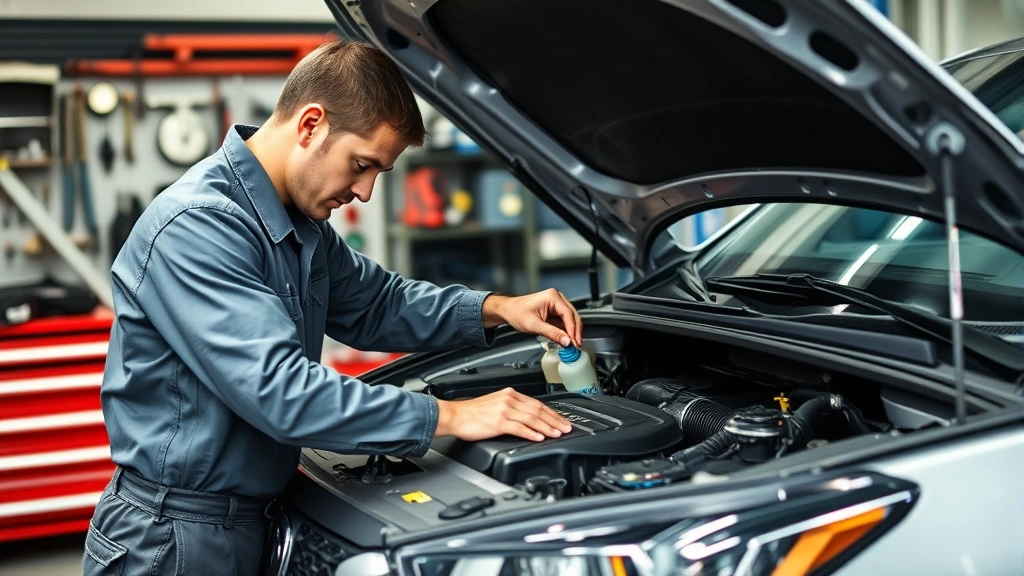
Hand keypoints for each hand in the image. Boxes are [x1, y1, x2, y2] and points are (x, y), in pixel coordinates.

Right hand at [435, 387, 571, 441]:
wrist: (455, 415)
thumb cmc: (472, 412)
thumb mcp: (496, 404)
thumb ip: (512, 408)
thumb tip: (529, 418)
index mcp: (510, 394)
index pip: (537, 403)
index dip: (552, 413)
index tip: (562, 420)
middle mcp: (509, 400)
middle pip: (538, 410)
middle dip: (555, 420)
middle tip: (566, 428)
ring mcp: (504, 411)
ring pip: (532, 419)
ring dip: (547, 427)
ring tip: (557, 434)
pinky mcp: (498, 422)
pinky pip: (519, 428)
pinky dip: (531, 433)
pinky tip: (539, 437)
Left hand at [482, 289, 581, 347]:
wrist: (507, 310)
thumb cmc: (516, 312)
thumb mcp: (534, 325)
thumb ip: (552, 333)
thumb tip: (566, 341)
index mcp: (552, 297)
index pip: (568, 314)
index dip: (573, 329)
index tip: (575, 341)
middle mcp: (557, 298)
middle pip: (573, 316)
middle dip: (575, 331)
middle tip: (577, 345)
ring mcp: (556, 304)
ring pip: (570, 319)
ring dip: (572, 332)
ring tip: (573, 344)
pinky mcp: (554, 311)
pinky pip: (564, 321)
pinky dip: (566, 331)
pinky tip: (567, 339)